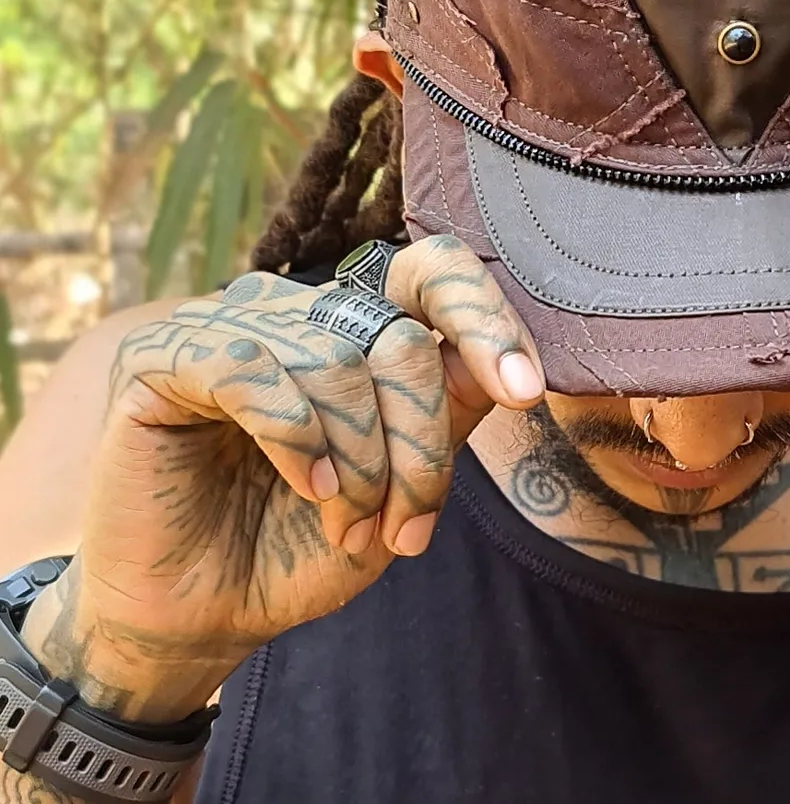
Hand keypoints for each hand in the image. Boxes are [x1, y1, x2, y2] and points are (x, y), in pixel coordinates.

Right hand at [22, 235, 543, 722]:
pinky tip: (307, 487)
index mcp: (358, 323)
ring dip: (360, 465)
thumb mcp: (401, 485)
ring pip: (336, 363)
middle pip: (399, 338)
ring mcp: (229, 324)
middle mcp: (299, 308)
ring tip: (349, 526)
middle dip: (419, 445)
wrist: (203, 616)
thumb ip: (446, 416)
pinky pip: (252, 373)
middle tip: (406, 527)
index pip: (434, 271)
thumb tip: (503, 366)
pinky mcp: (164, 358)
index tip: (526, 393)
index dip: (485, 318)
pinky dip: (295, 440)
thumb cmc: (303, 545)